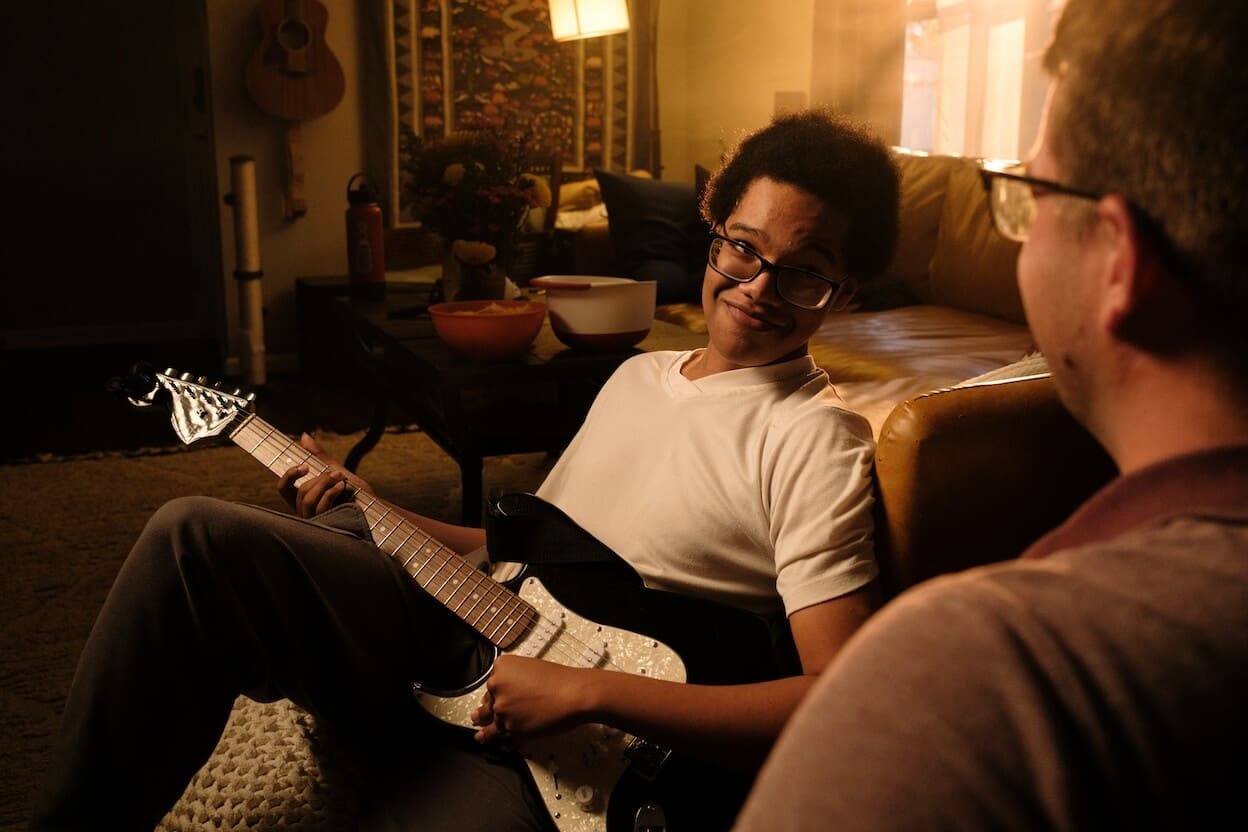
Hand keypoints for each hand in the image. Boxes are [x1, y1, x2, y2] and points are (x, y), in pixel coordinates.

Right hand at [276, 433, 369, 517]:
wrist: (375, 510)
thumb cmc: (355, 493)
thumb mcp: (336, 470)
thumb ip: (319, 456)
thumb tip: (304, 435)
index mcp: (304, 500)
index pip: (283, 489)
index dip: (289, 476)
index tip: (305, 466)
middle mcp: (305, 512)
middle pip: (300, 491)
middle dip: (319, 478)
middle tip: (336, 473)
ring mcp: (315, 521)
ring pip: (307, 500)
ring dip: (324, 484)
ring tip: (340, 478)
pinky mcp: (325, 525)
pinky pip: (320, 507)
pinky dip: (331, 493)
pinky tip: (342, 487)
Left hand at [471, 655, 592, 744]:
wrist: (574, 694)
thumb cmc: (560, 680)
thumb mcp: (532, 668)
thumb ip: (514, 680)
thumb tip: (507, 696)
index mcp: (501, 667)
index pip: (491, 684)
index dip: (494, 694)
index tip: (491, 700)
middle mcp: (497, 687)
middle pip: (488, 703)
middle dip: (485, 712)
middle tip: (478, 718)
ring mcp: (502, 709)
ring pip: (492, 723)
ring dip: (486, 730)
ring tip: (480, 735)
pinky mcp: (511, 728)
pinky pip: (502, 737)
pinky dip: (500, 742)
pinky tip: (495, 744)